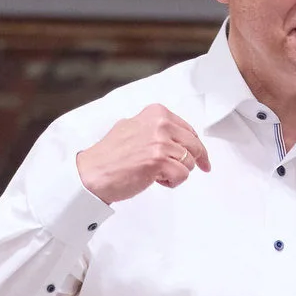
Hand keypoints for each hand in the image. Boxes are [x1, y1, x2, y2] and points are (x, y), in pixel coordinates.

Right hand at [74, 106, 212, 203]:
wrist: (92, 173)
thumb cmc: (110, 156)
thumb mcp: (133, 128)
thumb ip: (155, 128)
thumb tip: (177, 137)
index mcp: (156, 113)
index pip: (189, 130)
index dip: (197, 146)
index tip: (202, 158)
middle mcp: (160, 124)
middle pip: (195, 146)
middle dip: (194, 161)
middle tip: (198, 169)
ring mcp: (160, 142)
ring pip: (190, 163)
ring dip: (177, 173)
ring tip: (158, 174)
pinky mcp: (159, 161)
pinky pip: (182, 175)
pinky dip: (172, 182)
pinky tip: (156, 180)